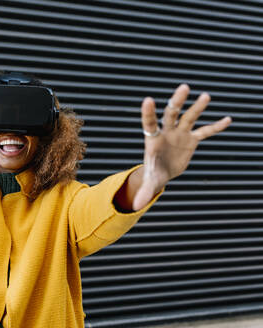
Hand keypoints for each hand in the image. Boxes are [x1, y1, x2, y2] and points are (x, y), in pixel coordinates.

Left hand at [133, 84, 231, 209]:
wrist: (163, 171)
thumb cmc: (154, 172)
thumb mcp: (151, 181)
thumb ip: (145, 190)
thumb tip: (136, 206)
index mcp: (153, 139)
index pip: (150, 123)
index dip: (148, 113)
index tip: (148, 100)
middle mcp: (167, 132)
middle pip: (171, 114)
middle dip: (177, 102)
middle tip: (183, 88)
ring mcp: (180, 134)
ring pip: (189, 117)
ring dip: (197, 107)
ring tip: (205, 96)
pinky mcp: (192, 139)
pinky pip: (205, 131)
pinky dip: (215, 127)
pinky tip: (228, 120)